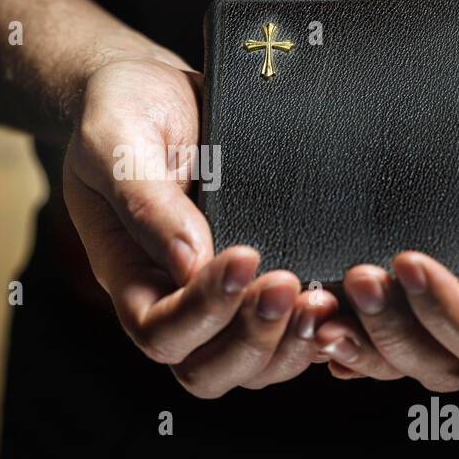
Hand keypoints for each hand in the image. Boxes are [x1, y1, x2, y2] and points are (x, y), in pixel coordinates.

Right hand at [63, 54, 336, 397]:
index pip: (160, 331)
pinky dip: (316, 332)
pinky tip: (342, 303)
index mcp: (129, 275)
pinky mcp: (261, 282)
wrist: (154, 87)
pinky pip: (288, 336)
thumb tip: (189, 263)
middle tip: (292, 287)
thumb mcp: (116, 144)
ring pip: (254, 366)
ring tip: (324, 301)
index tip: (245, 256)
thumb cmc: (122, 111)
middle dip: (253, 339)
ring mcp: (220, 299)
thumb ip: (145, 202)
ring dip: (290, 344)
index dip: (203, 311)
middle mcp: (172, 299)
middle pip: (206, 370)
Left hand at [317, 42, 458, 389]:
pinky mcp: (404, 273)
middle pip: (438, 361)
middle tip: (360, 276)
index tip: (411, 261)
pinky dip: (341, 330)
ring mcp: (442, 290)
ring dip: (359, 339)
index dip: (447, 318)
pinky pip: (373, 324)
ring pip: (399, 353)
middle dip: (392, 330)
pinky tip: (310, 313)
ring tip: (320, 304)